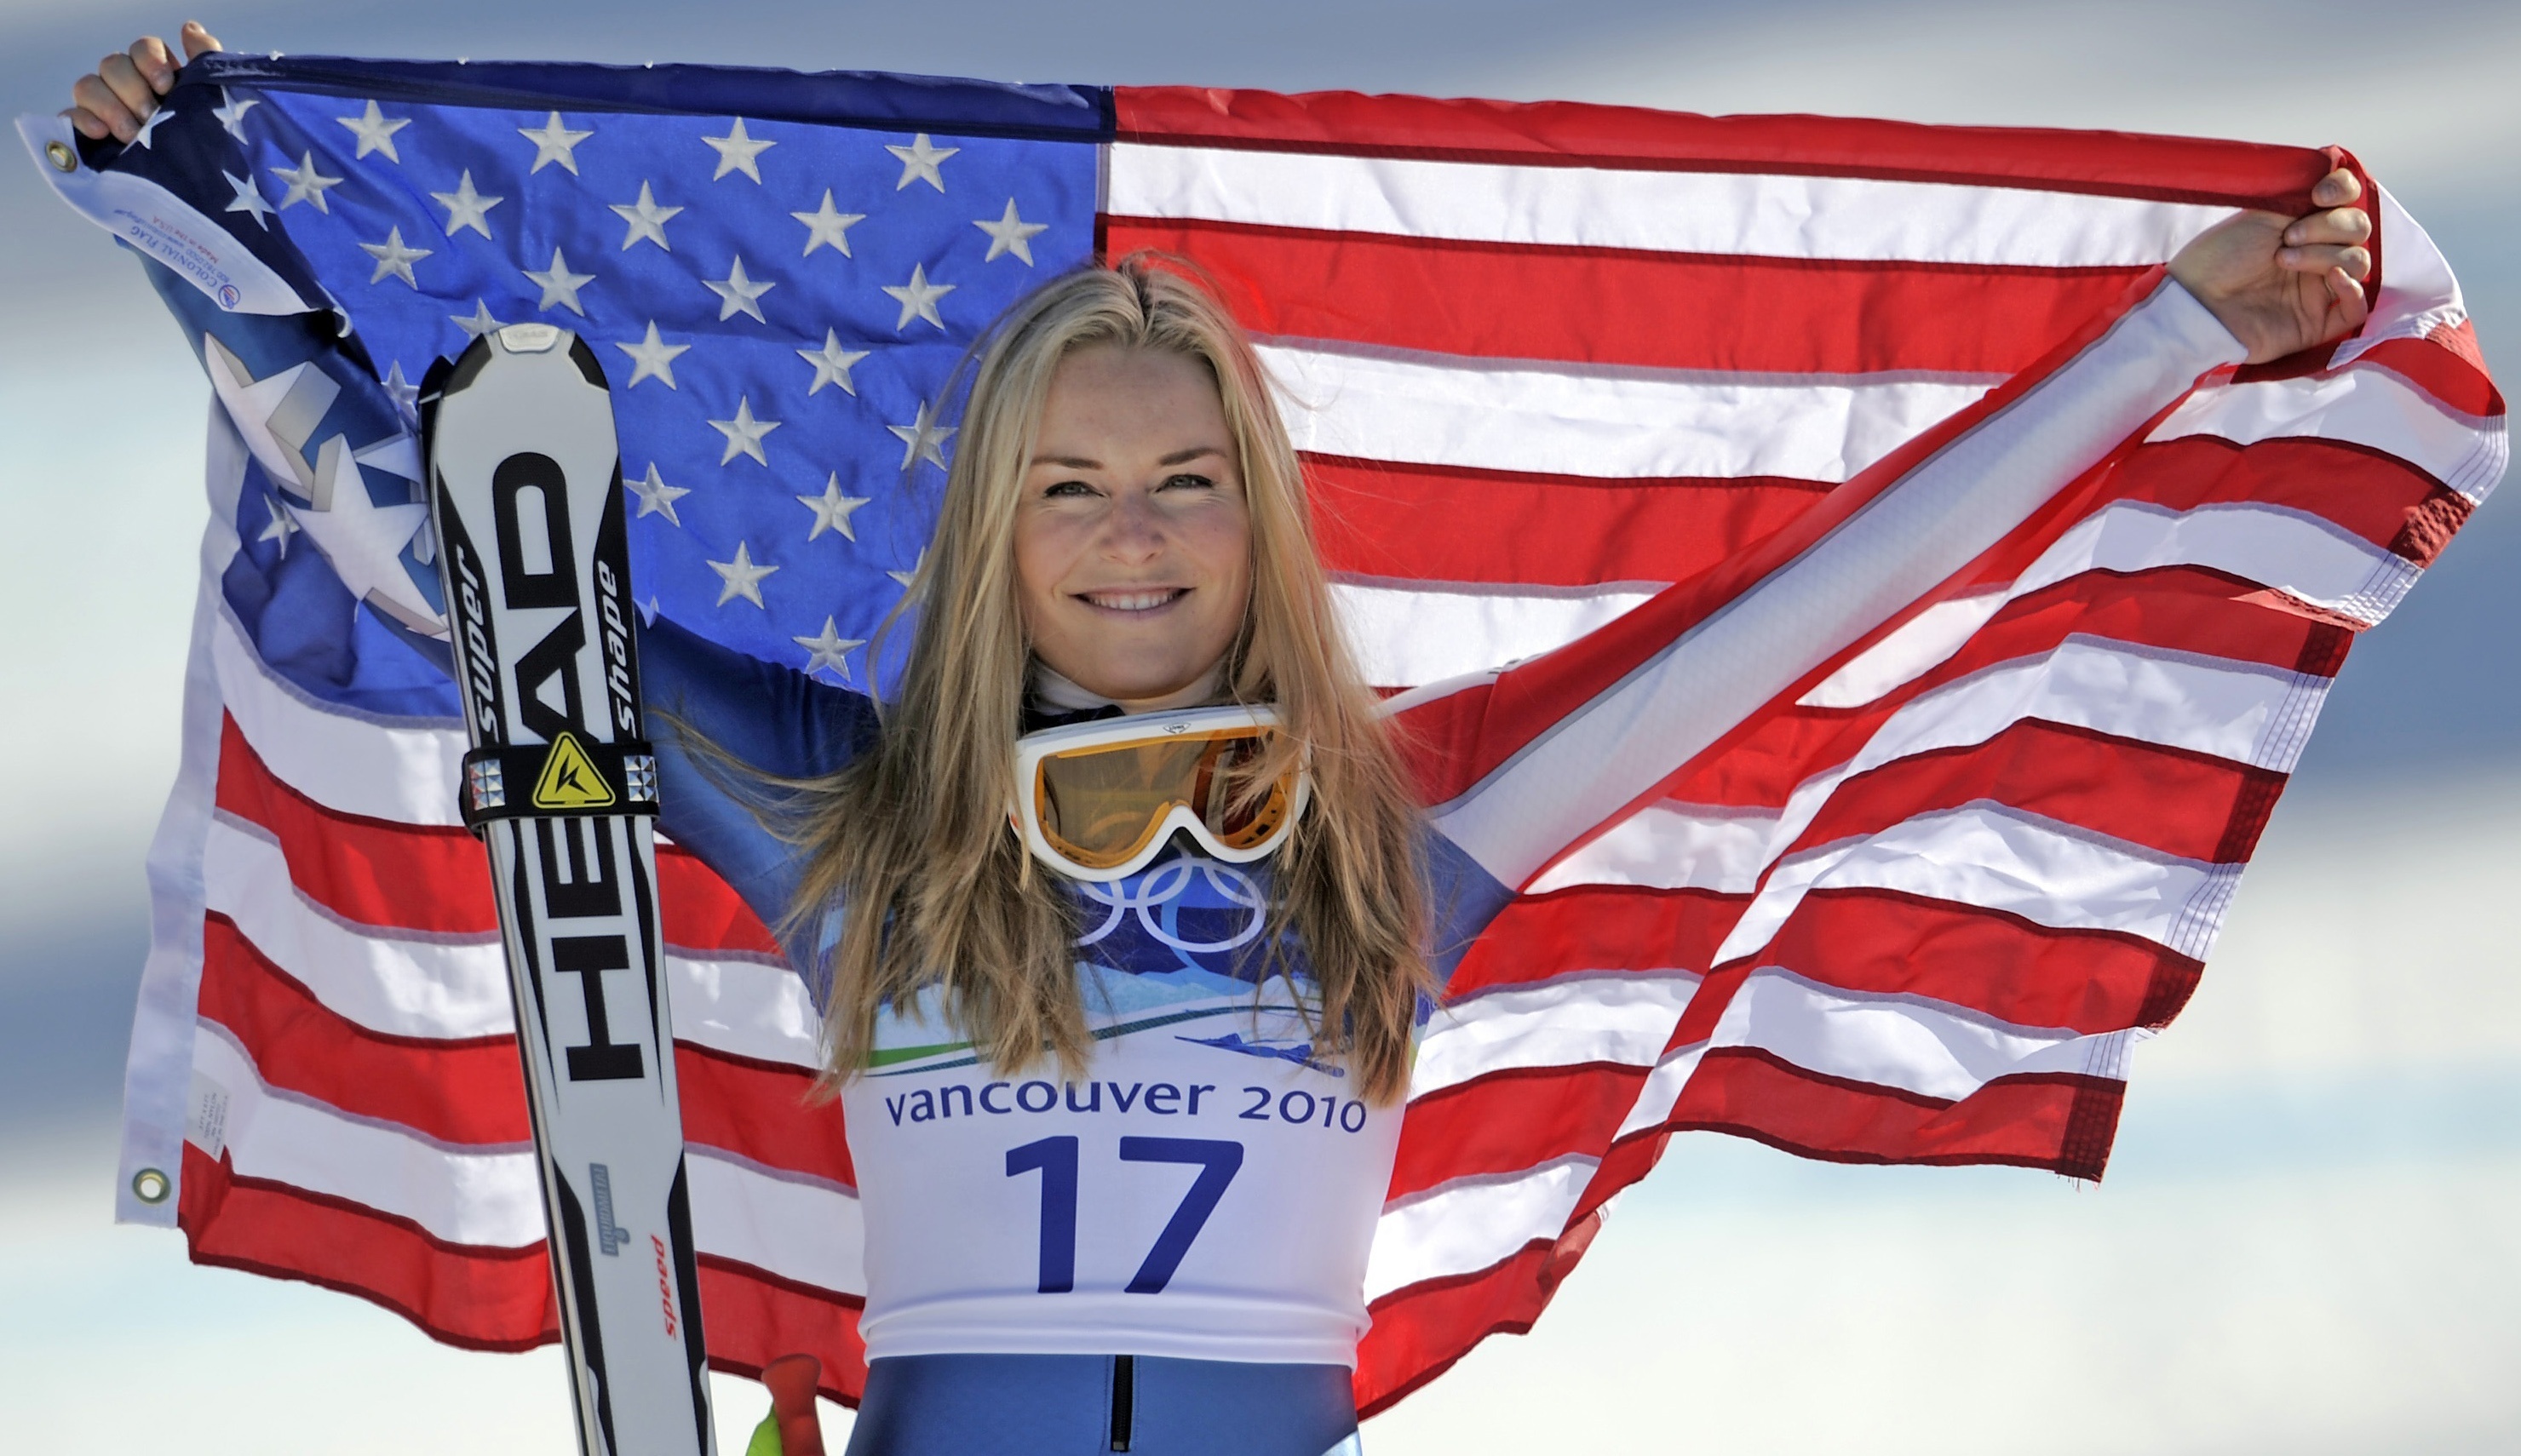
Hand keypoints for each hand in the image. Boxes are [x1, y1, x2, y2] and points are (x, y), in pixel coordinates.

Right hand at [64, 21, 223, 143]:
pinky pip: (69, 116)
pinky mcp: (89, 136)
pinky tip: (101, 134)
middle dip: (132, 90)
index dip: (150, 61)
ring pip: (87, 86)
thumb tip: (189, 28)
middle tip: (151, 117)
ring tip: (132, 135)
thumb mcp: (216, 102)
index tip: (167, 87)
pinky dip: (82, 121)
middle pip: (112, 65)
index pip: (143, 48)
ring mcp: (105, 111)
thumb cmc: (208, 143)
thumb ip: (207, 60)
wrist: (202, 189)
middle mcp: (129, 88)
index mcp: (159, 76)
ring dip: (109, 107)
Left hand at [2168, 166, 2372, 364]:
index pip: (2349, 198)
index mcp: (2305, 222)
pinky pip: (2357, 309)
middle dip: (2328, 226)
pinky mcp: (2316, 322)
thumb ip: (2299, 192)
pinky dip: (2353, 291)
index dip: (2344, 190)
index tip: (2319, 194)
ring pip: (2359, 262)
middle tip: (2287, 237)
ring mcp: (2319, 287)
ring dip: (2327, 255)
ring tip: (2284, 259)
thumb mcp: (2260, 213)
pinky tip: (2333, 278)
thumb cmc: (2219, 255)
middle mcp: (2317, 252)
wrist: (2194, 300)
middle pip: (2358, 229)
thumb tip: (2331, 162)